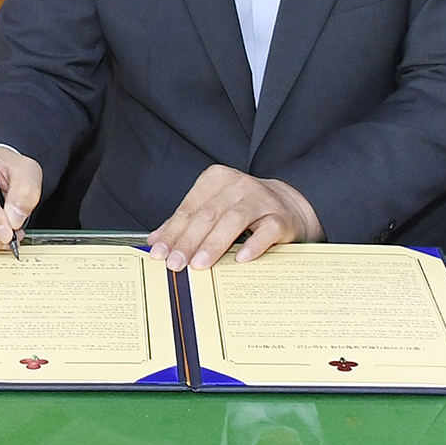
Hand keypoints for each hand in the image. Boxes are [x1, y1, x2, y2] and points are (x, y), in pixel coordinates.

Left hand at [149, 166, 319, 270]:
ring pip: (233, 220)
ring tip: (199, 264)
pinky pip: (266, 231)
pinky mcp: (281, 218)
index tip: (159, 253)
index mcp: (216, 179)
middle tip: (175, 263)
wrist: (289, 205)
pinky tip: (240, 259)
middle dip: (188, 241)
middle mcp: (238, 185)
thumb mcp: (214, 209)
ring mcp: (261, 200)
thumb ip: (186, 222)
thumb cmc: (244, 209)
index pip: (189, 208)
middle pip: (208, 215)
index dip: (172, 232)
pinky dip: (253, 245)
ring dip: (214, 244)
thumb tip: (156, 241)